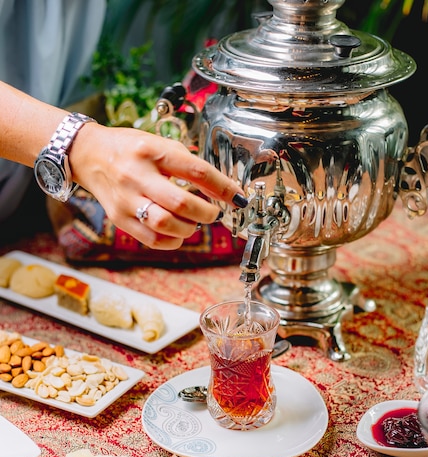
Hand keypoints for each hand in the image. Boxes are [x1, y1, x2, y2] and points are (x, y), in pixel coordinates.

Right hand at [70, 124, 245, 249]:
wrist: (88, 155)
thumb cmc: (130, 149)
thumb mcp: (159, 144)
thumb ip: (187, 163)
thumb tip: (220, 188)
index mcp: (153, 151)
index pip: (196, 171)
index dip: (223, 187)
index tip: (238, 197)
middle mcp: (137, 175)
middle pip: (182, 203)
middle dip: (207, 213)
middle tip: (213, 213)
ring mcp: (126, 199)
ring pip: (166, 225)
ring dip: (190, 228)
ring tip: (194, 222)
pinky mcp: (119, 218)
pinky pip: (152, 239)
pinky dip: (173, 241)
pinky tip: (178, 232)